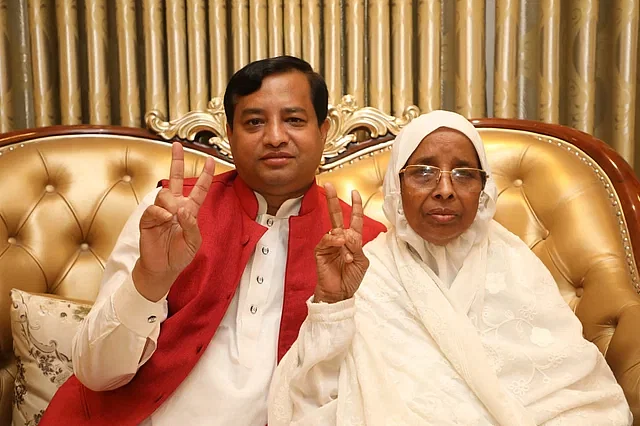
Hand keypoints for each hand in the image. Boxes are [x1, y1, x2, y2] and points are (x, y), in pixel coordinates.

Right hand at [133, 142, 215, 300]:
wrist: (162, 268)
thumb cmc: (179, 254)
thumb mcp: (194, 241)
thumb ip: (191, 225)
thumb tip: (183, 210)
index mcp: (189, 210)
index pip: (199, 189)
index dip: (204, 175)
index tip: (209, 160)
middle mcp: (175, 206)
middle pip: (175, 178)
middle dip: (177, 161)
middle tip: (177, 145)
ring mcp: (161, 211)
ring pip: (165, 193)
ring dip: (171, 202)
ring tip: (173, 216)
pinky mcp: (148, 219)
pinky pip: (154, 208)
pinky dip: (161, 212)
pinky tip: (165, 218)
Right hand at [313, 183, 368, 303]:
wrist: (340, 294)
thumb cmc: (351, 278)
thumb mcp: (362, 261)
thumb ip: (357, 246)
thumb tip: (347, 234)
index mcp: (352, 240)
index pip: (354, 219)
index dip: (355, 206)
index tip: (354, 192)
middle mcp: (340, 239)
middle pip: (336, 215)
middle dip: (333, 200)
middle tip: (329, 185)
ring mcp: (330, 245)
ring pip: (334, 230)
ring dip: (343, 242)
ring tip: (347, 256)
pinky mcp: (320, 251)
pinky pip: (326, 240)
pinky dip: (333, 241)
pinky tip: (339, 245)